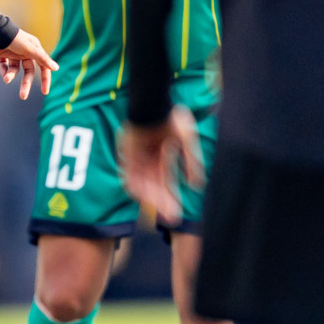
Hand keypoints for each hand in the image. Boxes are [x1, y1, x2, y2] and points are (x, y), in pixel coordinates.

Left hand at [0, 30, 57, 99]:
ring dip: (11, 75)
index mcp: (35, 49)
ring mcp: (13, 53)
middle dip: (25, 84)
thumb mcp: (30, 49)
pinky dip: (4, 71)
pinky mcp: (2, 54)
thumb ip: (43, 59)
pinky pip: (4, 66)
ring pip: (15, 69)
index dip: (45, 79)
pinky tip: (4, 75)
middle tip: (23, 96)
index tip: (45, 92)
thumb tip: (56, 68)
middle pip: (28, 71)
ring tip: (7, 79)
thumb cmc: (15, 38)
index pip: (43, 67)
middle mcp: (25, 52)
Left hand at [120, 105, 203, 225]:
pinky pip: (129, 178)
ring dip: (153, 199)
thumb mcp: (187, 141)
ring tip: (163, 209)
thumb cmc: (170, 119)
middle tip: (173, 217)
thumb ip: (192, 162)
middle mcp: (148, 163)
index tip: (177, 215)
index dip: (171, 200)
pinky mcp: (126, 157)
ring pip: (143, 186)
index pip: (166, 184)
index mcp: (162, 159)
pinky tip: (147, 198)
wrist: (152, 106)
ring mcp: (136, 161)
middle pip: (154, 189)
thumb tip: (197, 185)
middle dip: (164, 203)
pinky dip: (138, 188)